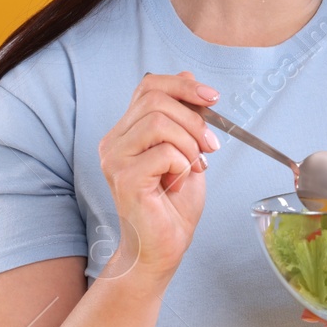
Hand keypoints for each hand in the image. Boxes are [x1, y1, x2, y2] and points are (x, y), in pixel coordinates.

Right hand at [98, 70, 221, 285]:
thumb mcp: (187, 151)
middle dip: (194, 120)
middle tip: (210, 147)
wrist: (162, 249)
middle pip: (156, 99)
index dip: (183, 86)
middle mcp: (114, 142)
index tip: (213, 98)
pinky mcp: (124, 178)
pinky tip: (179, 184)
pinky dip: (184, 166)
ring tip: (194, 168)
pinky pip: (164, 153)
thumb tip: (188, 77)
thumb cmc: (173, 206)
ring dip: (189, 144)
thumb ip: (183, 117)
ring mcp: (115, 159)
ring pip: (159, 122)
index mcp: (126, 132)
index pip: (148, 86)